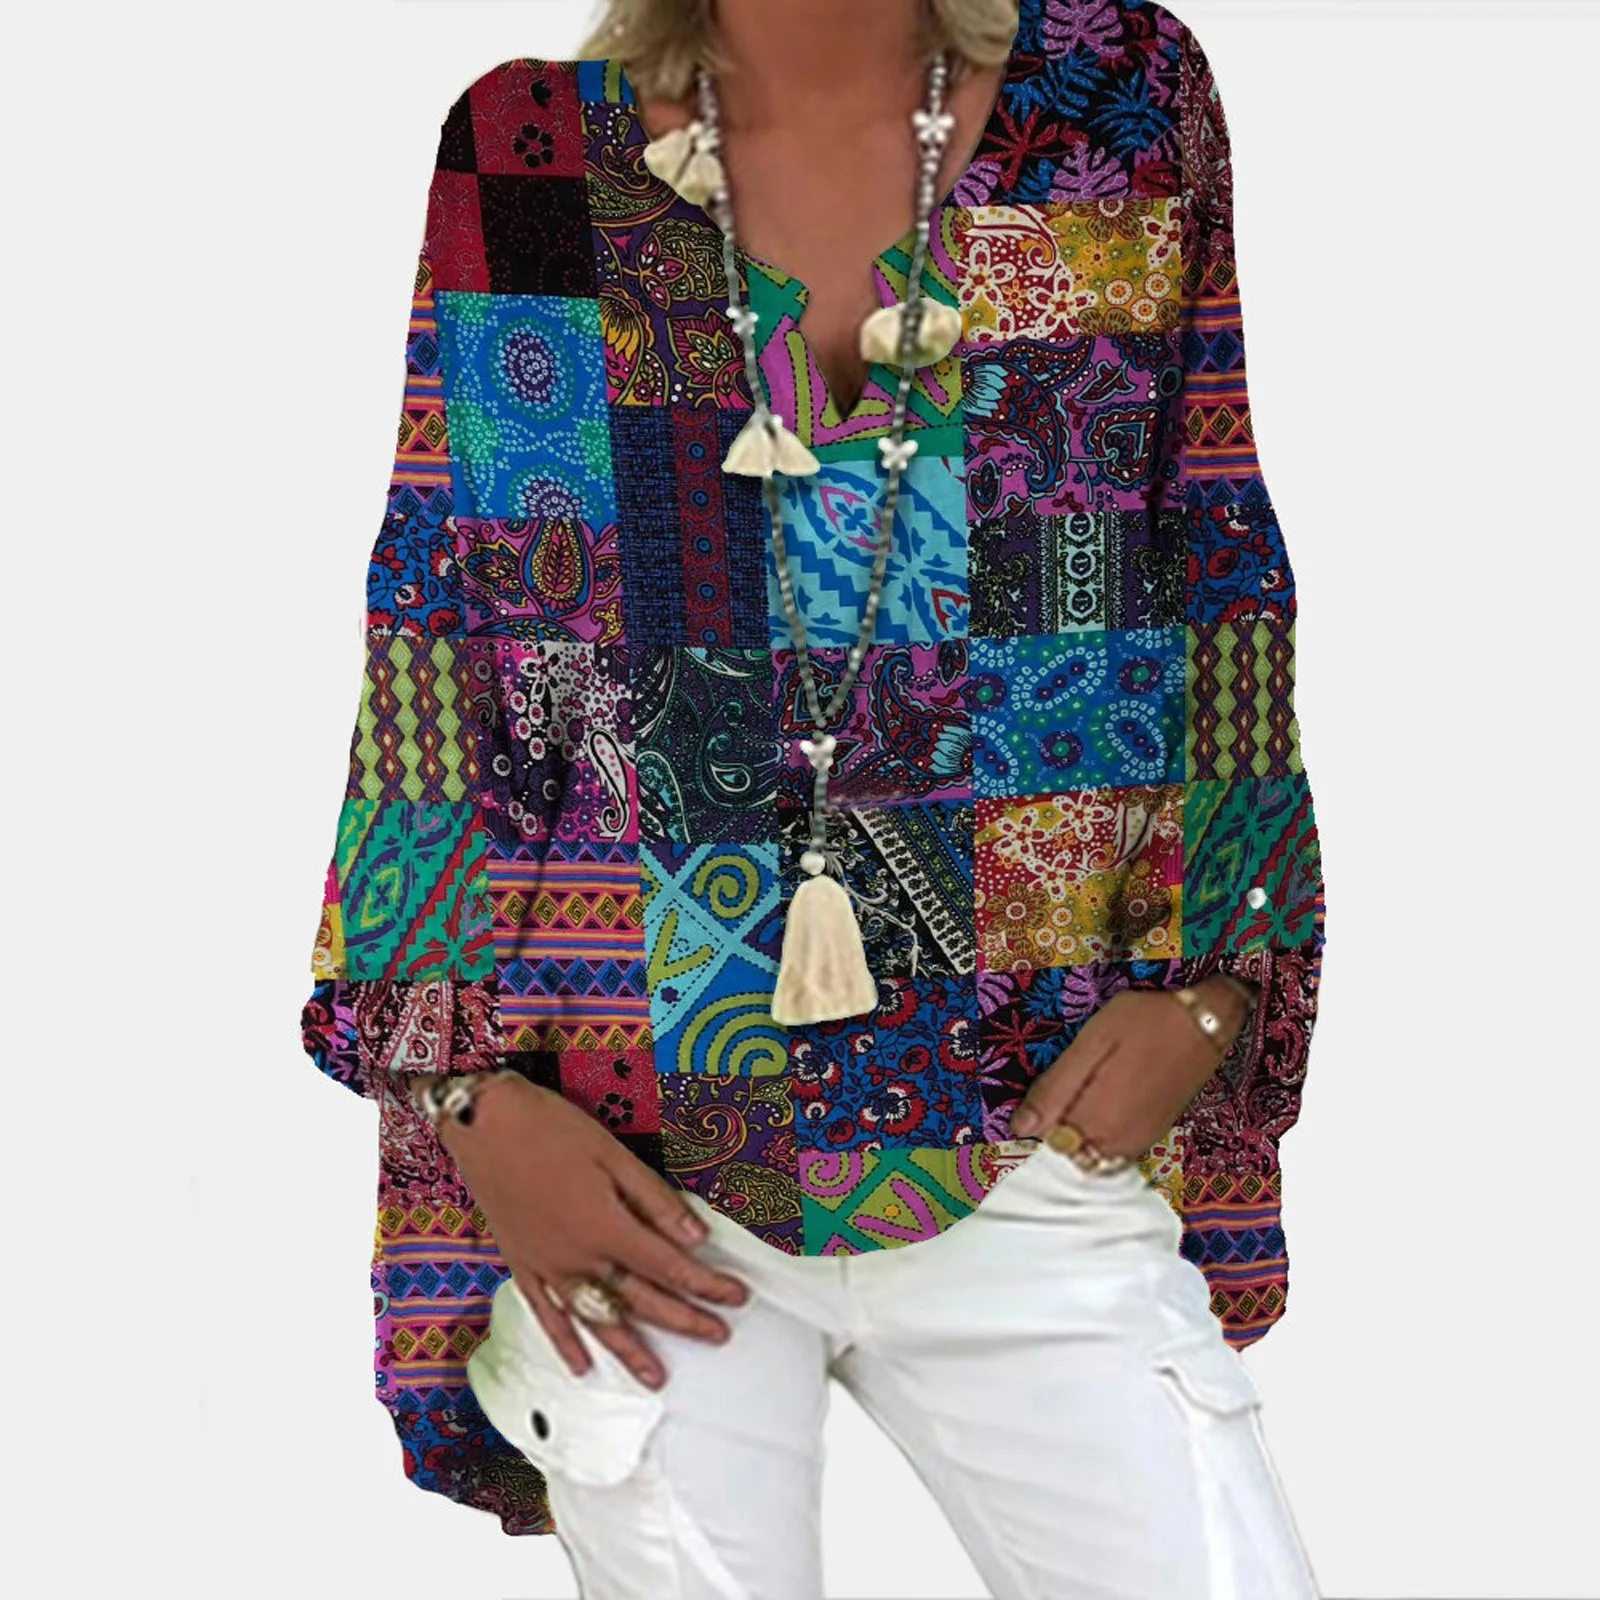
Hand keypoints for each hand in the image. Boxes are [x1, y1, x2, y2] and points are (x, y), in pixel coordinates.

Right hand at [416, 1072, 748, 1389]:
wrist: (482, 1123)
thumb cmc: (549, 1128)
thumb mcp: (613, 1154)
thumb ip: (655, 1200)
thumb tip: (695, 1236)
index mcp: (606, 1226)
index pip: (668, 1266)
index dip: (706, 1284)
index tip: (735, 1296)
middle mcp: (578, 1257)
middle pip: (640, 1299)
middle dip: (684, 1320)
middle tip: (718, 1335)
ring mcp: (547, 1267)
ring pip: (597, 1319)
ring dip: (630, 1350)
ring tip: (657, 1378)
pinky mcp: (522, 1265)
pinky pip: (547, 1315)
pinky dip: (566, 1343)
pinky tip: (582, 1366)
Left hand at [1007, 977, 1254, 1160]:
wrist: (1205, 1025)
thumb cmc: (1144, 1023)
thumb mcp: (1092, 1043)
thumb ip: (1055, 1089)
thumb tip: (1020, 1129)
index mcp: (1094, 1120)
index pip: (1045, 1141)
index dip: (1035, 1118)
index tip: (1039, 1094)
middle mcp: (1115, 1143)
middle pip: (1067, 1150)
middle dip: (1055, 1126)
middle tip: (1063, 1085)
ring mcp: (1136, 1143)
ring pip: (1089, 1153)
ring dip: (1078, 1131)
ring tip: (1083, 1090)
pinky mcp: (1151, 1137)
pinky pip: (1112, 1150)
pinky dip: (1099, 1134)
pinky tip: (1102, 1102)